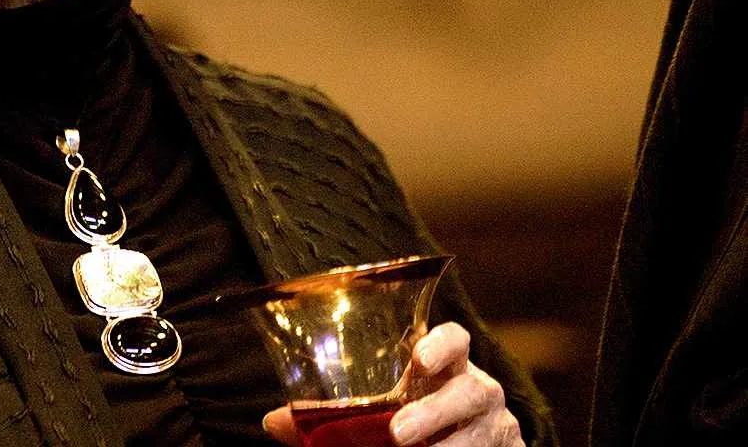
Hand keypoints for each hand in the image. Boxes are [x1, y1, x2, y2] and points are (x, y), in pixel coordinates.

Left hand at [261, 322, 523, 444]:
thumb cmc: (411, 420)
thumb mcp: (377, 413)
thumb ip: (331, 416)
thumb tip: (274, 422)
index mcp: (445, 367)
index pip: (456, 338)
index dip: (442, 344)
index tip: (417, 357)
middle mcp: (479, 389)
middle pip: (470, 390)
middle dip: (436, 411)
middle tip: (399, 433)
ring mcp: (498, 425)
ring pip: (484, 434)